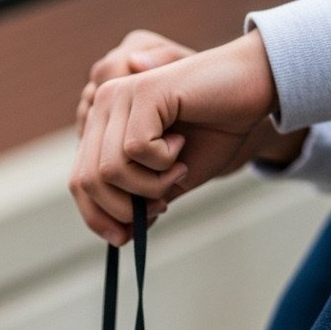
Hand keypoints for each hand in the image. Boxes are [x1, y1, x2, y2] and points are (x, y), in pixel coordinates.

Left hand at [70, 30, 277, 244]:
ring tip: (176, 168)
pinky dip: (163, 162)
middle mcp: (103, 106)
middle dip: (124, 208)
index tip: (124, 239)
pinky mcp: (142, 90)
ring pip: (110, 170)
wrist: (250, 92)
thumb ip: (142, 203)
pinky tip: (180, 144)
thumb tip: (120, 236)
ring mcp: (120, 95)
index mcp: (104, 126)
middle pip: (87, 180)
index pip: (79, 181)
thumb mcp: (171, 180)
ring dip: (150, 186)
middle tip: (161, 203)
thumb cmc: (214, 133)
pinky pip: (136, 150)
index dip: (97, 217)